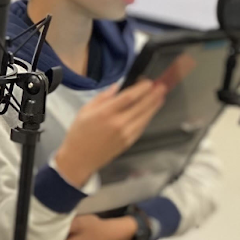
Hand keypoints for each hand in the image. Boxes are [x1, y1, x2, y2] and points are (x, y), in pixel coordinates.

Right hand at [53, 80, 167, 188]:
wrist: (79, 158)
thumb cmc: (79, 133)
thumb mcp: (85, 110)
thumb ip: (102, 97)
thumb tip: (117, 87)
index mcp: (105, 113)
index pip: (129, 97)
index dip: (141, 88)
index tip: (148, 82)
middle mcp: (118, 123)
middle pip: (141, 106)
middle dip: (153, 95)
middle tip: (161, 87)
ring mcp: (125, 134)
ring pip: (145, 117)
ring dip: (154, 106)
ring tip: (161, 97)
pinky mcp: (129, 142)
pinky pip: (142, 127)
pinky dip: (148, 118)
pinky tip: (151, 111)